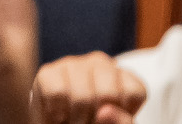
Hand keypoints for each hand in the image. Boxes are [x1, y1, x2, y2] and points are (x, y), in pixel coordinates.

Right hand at [32, 51, 147, 123]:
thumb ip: (121, 121)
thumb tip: (105, 111)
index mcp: (123, 76)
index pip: (133, 91)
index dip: (123, 114)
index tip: (111, 118)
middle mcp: (100, 62)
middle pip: (107, 93)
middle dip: (97, 116)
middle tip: (89, 121)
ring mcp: (72, 63)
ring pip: (81, 95)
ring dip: (76, 118)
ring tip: (74, 120)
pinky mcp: (48, 71)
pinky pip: (57, 93)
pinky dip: (57, 112)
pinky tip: (59, 113)